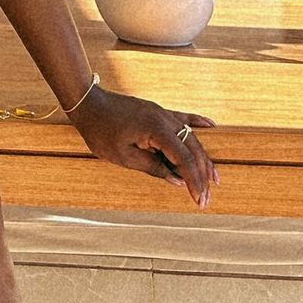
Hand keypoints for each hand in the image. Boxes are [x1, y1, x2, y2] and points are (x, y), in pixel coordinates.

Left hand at [66, 85, 220, 208]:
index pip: (184, 159)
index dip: (194, 181)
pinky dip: (197, 123)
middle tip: (205, 198)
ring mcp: (162, 113)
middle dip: (201, 175)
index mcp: (156, 130)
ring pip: (190, 137)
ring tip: (215, 179)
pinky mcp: (157, 111)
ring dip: (202, 158)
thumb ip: (153, 168)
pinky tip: (211, 126)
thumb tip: (177, 181)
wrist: (88, 102)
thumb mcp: (124, 157)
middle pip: (192, 150)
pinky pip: (182, 118)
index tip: (199, 200)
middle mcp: (164, 119)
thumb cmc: (100, 130)